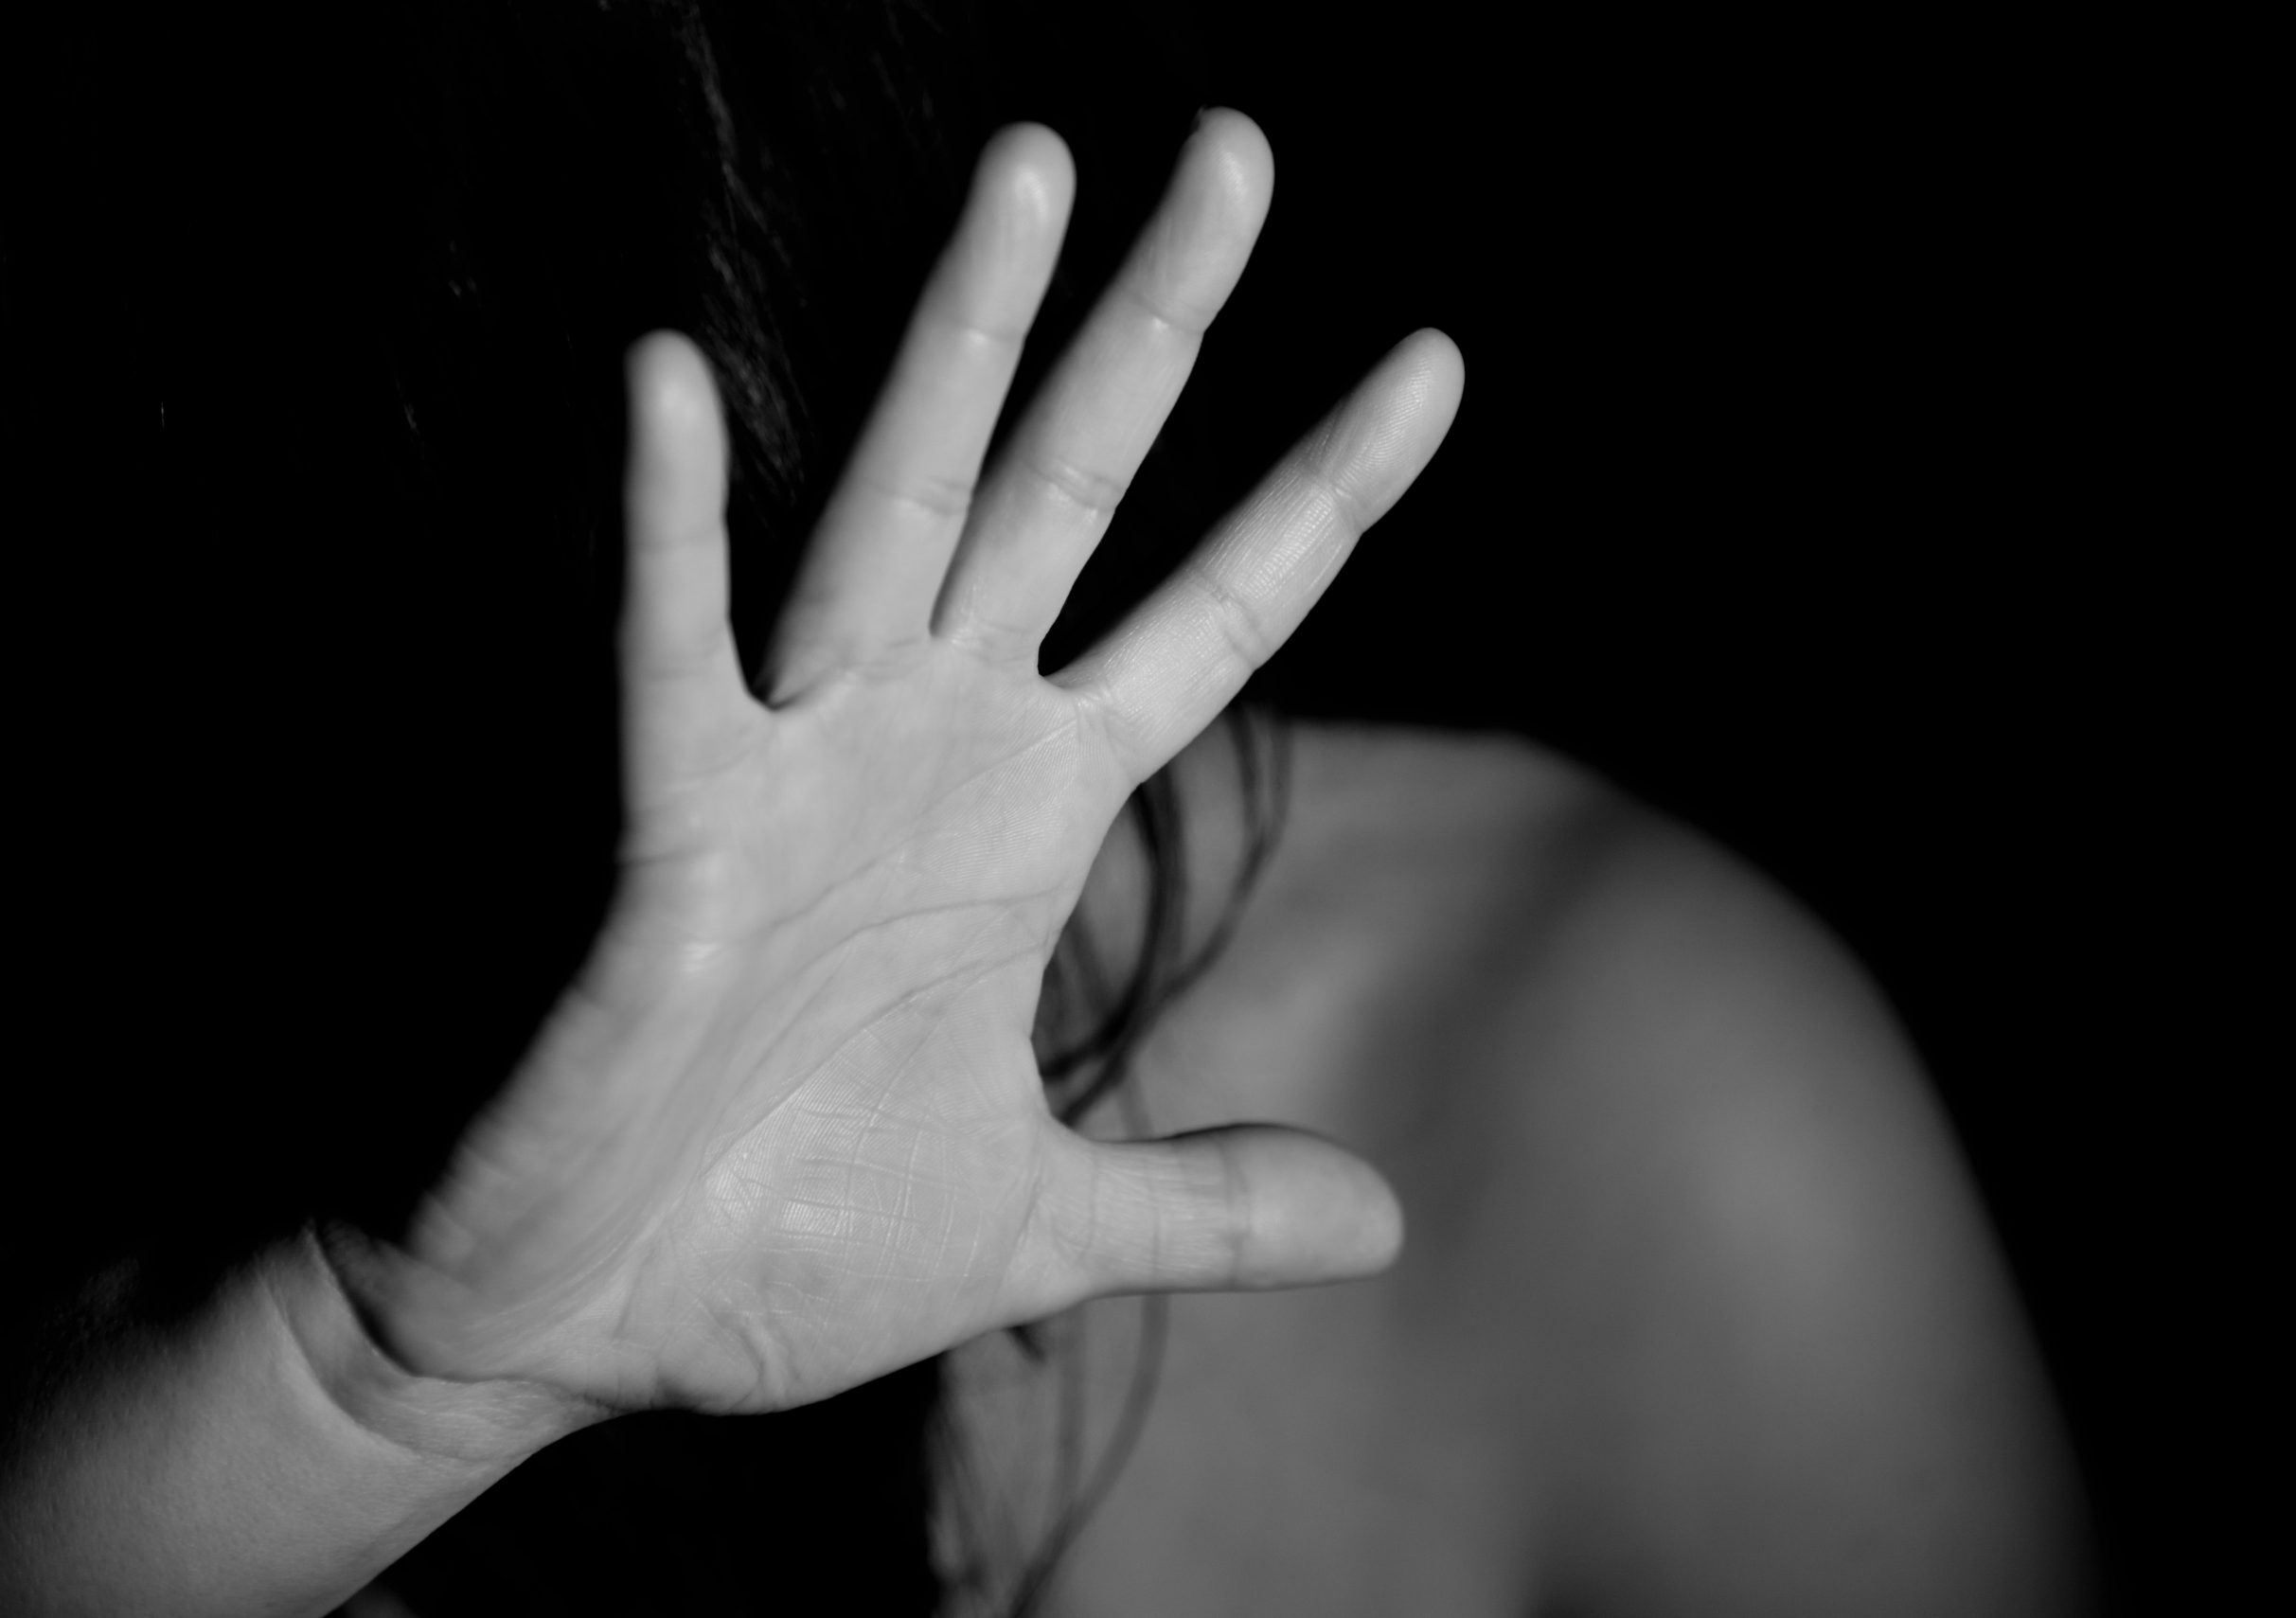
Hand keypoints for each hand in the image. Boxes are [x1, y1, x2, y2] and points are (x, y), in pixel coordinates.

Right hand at [341, 112, 1462, 1416]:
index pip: (1217, 616)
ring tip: (1033, 167)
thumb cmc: (785, 1253)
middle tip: (1239, 145)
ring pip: (900, 511)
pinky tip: (670, 382)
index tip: (1432, 361)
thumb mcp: (1040, 1226)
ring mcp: (806, 770)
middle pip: (1074, 491)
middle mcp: (935, 748)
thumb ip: (1204, 1203)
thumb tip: (1383, 1218)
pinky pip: (670, 657)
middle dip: (1161, 327)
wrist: (585, 1326)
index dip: (1321, 492)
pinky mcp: (673, 832)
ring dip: (960, 341)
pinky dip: (669, 532)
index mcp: (1032, 816)